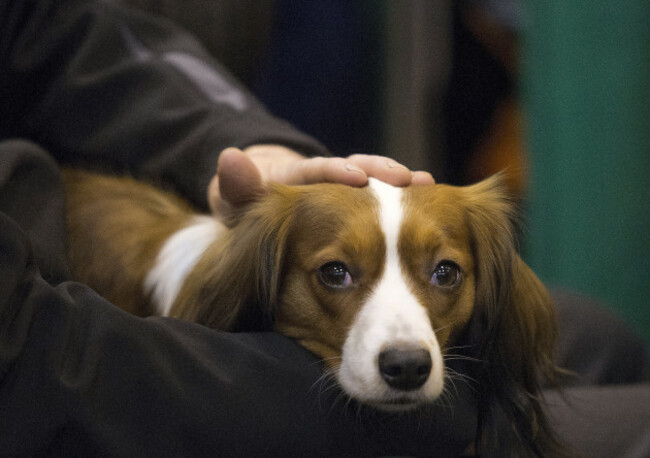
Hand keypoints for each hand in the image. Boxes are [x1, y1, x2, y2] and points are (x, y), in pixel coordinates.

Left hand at [208, 145, 434, 213]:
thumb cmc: (253, 206)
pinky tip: (431, 204)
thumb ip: (238, 187)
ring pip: (375, 180)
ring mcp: (345, 189)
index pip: (317, 170)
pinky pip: (382, 200)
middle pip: (357, 167)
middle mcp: (326, 177)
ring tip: (428, 186)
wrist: (267, 199)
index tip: (357, 176)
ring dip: (400, 185)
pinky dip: (404, 202)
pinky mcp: (357, 203)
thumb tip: (230, 158)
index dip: (337, 172)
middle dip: (381, 171)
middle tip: (408, 178)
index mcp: (297, 178)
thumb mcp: (237, 202)